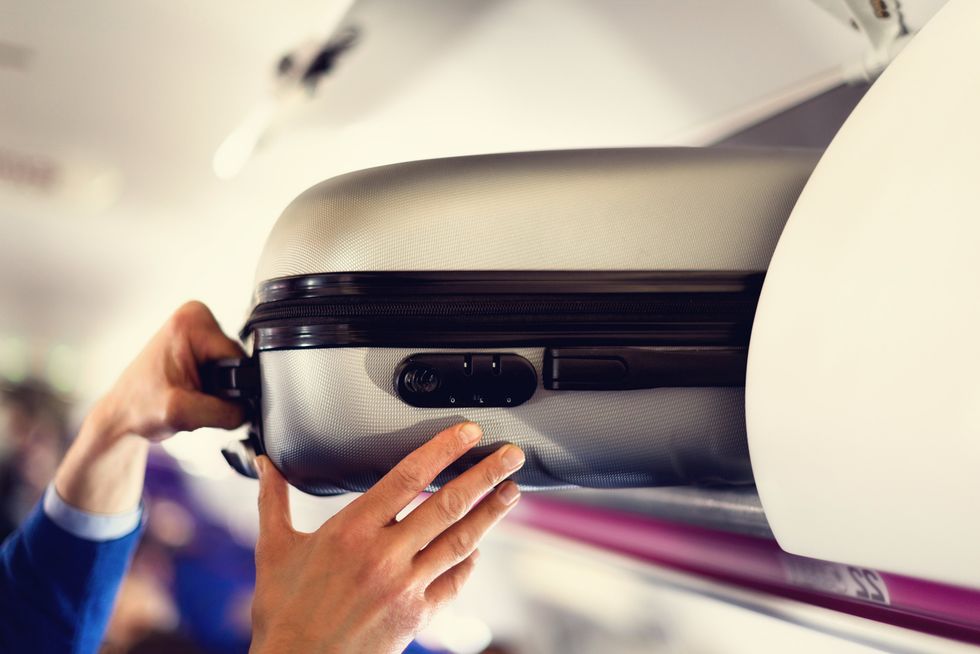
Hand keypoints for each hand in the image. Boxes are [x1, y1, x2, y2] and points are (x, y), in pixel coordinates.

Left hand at [54, 301, 245, 512]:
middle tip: (193, 398)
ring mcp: (197, 328)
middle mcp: (196, 317)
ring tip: (190, 396)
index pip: (238, 359)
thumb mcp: (183, 414)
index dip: (229, 387)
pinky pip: (225, 369)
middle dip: (222, 388)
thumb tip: (252, 410)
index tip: (201, 396)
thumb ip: (226, 412)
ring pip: (233, 369)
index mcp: (192, 322)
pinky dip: (212, 387)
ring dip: (217, 389)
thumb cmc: (138, 407)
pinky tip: (192, 391)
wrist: (122, 414)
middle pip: (237, 363)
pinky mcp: (198, 343)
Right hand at [249, 422, 523, 653]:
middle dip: (485, 475)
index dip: (443, 450)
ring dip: (491, 513)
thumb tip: (264, 463)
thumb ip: (273, 500)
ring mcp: (405, 586)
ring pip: (460, 540)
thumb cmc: (284, 612)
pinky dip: (469, 561)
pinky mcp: (417, 615)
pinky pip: (453, 581)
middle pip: (447, 504)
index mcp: (351, 530)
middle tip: (512, 455)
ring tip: (512, 491)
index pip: (408, 476)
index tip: (468, 432)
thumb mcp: (274, 549)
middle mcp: (384, 555)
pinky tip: (478, 546)